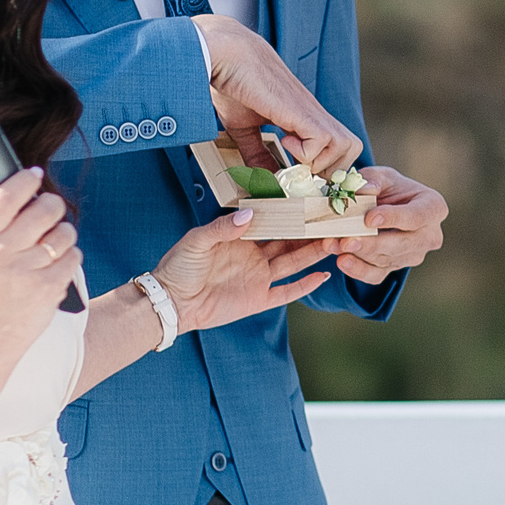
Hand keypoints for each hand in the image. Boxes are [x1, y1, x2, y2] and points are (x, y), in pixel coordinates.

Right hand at [0, 170, 81, 349]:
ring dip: (63, 235)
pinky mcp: (48, 286)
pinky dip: (70, 258)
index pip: (5, 196)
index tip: (34, 176)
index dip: (25, 180)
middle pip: (44, 209)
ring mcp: (23, 271)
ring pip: (64, 232)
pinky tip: (53, 267)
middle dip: (52, 206)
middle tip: (49, 213)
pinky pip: (74, 255)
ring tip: (49, 247)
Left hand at [151, 208, 334, 331]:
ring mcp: (258, 278)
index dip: (290, 213)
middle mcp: (255, 256)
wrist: (171, 302)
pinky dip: (305, 285)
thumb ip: (223, 227)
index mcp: (242, 238)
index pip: (272, 222)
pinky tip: (323, 275)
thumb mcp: (197, 240)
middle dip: (309, 232)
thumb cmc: (178, 267)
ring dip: (312, 253)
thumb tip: (250, 214)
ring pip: (293, 262)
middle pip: (289, 241)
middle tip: (330, 220)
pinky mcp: (258, 299)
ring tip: (334, 241)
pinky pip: (287, 292)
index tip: (309, 202)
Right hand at [194, 15, 364, 173]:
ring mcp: (310, 111)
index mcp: (304, 118)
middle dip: (328, 170)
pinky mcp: (300, 110)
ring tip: (291, 154)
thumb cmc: (232, 84)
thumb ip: (257, 153)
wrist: (225, 54)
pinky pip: (323, 140)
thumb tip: (267, 178)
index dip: (324, 167)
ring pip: (346, 145)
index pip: (336, 147)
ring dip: (320, 162)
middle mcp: (313, 115)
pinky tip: (283, 139)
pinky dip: (306, 152)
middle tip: (298, 170)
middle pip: (351, 147)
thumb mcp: (245, 128)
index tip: (298, 176)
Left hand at [332, 166, 446, 285]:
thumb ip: (372, 180)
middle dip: (371, 244)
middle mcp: (429, 236)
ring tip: (333, 245)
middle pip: (401, 244)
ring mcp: (413, 255)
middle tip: (347, 240)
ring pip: (386, 260)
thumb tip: (363, 190)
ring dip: (357, 254)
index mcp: (433, 208)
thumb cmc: (388, 188)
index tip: (369, 218)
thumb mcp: (382, 176)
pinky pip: (377, 275)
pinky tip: (342, 261)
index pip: (416, 216)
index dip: (393, 218)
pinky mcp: (395, 267)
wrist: (386, 205)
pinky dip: (358, 270)